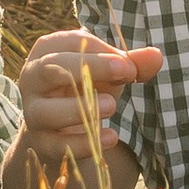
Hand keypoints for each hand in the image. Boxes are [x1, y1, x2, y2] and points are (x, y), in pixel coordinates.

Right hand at [17, 28, 164, 172]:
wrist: (62, 127)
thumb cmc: (87, 86)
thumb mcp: (109, 71)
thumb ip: (131, 63)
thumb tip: (156, 56)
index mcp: (48, 50)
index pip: (70, 43)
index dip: (101, 51)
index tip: (129, 63)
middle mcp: (33, 78)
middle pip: (52, 69)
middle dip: (90, 68)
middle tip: (126, 72)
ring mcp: (33, 112)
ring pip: (47, 111)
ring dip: (81, 108)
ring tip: (113, 106)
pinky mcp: (42, 142)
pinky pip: (58, 145)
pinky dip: (84, 144)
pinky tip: (112, 137)